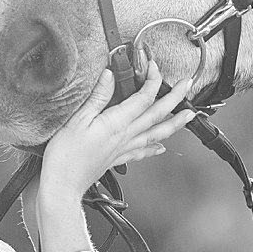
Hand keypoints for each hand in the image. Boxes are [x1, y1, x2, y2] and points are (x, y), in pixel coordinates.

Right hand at [38, 51, 195, 205]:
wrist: (63, 184)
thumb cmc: (66, 155)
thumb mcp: (77, 119)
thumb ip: (97, 97)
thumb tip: (109, 76)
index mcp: (116, 123)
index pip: (143, 98)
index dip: (152, 80)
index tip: (154, 67)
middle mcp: (125, 136)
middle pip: (157, 115)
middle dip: (175, 98)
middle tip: (187, 85)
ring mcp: (123, 149)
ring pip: (156, 134)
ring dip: (175, 123)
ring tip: (189, 116)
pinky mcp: (117, 159)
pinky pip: (142, 152)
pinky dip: (154, 148)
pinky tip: (161, 147)